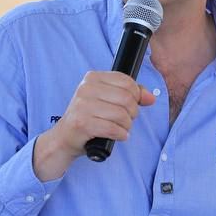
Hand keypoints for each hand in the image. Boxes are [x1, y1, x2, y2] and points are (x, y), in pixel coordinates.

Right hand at [34, 71, 155, 179]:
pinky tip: (117, 135)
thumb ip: (131, 95)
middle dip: (132, 113)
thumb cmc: (89, 118)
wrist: (65, 137)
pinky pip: (114, 128)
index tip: (132, 105)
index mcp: (92, 78)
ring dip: (126, 126)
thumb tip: (151, 98)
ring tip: (120, 128)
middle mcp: (86, 89)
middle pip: (127, 98)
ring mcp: (82, 106)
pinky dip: (121, 135)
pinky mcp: (82, 123)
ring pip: (122, 115)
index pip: (127, 82)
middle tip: (126, 120)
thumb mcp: (108, 100)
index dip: (136, 95)